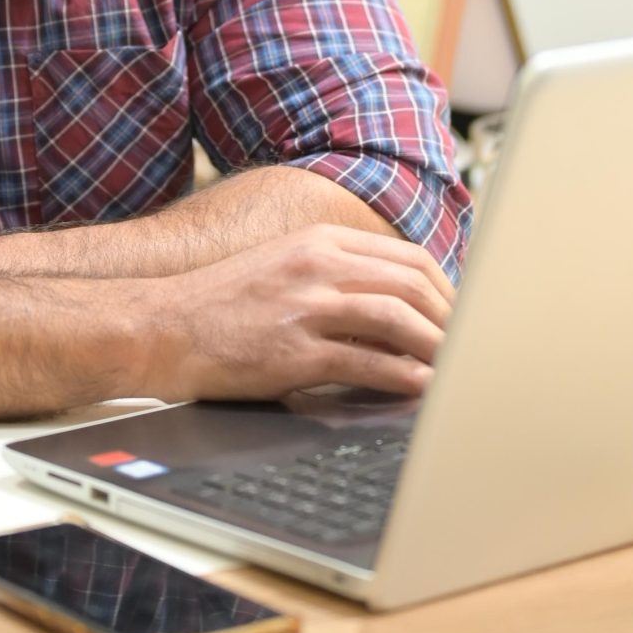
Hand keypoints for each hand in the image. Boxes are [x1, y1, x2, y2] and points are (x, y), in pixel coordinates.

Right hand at [137, 224, 455, 401]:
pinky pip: (367, 362)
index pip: (406, 259)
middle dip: (452, 319)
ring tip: (459, 371)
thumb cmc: (221, 305)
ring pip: (399, 320)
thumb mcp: (283, 267)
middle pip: (412, 284)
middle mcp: (318, 266)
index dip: (446, 290)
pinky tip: (422, 389)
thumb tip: (396, 306)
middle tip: (472, 348)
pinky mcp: (295, 351)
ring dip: (438, 348)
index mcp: (320, 242)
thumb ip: (336, 276)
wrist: (160, 327)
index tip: (462, 317)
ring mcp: (307, 307)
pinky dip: (404, 377)